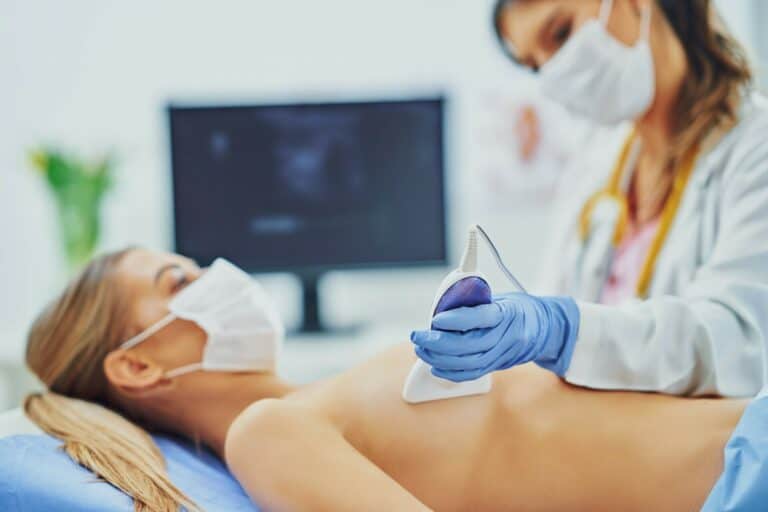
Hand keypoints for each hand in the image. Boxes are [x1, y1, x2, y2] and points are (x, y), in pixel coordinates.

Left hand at [410, 293, 579, 381]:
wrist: (545, 329)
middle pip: (471, 346)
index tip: (435, 319)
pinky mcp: (498, 366)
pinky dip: (451, 372)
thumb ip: (473, 301)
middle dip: (439, 343)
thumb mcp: (499, 296)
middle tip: (419, 336)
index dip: (457, 320)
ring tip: (422, 349)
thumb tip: (442, 305)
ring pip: (469, 363)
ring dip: (440, 359)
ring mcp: (503, 354)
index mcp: (508, 313)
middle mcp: (507, 336)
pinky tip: (435, 365)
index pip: (482, 318)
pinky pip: (473, 373)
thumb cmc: (517, 308)